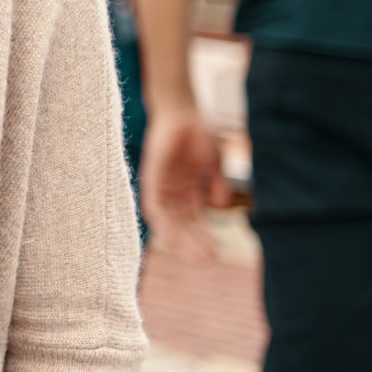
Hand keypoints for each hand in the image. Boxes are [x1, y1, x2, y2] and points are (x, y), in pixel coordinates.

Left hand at [140, 105, 226, 258]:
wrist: (183, 111)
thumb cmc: (200, 133)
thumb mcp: (214, 163)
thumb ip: (217, 183)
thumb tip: (221, 203)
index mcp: (190, 188)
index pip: (196, 219)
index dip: (205, 236)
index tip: (217, 253)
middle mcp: (174, 190)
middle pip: (183, 224)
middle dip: (195, 242)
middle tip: (207, 260)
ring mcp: (162, 185)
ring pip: (169, 220)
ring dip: (181, 238)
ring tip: (194, 254)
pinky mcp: (150, 178)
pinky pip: (153, 206)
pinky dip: (162, 222)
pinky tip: (170, 237)